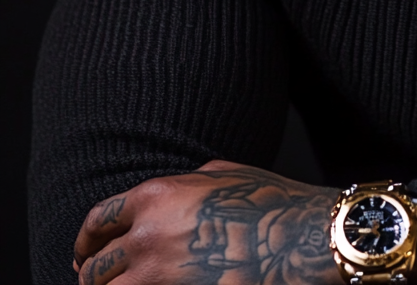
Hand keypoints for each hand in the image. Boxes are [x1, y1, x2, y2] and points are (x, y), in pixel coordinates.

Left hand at [73, 160, 338, 284]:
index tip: (85, 253)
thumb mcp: (224, 172)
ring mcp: (160, 274)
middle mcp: (149, 235)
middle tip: (97, 281)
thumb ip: (184, 184)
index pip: (98, 220)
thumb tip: (165, 198)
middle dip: (94, 276)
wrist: (302, 237)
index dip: (86, 240)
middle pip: (96, 267)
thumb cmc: (270, 201)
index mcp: (156, 195)